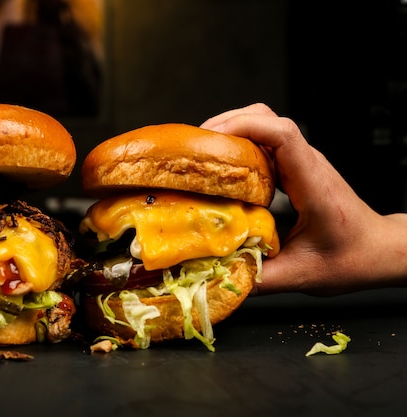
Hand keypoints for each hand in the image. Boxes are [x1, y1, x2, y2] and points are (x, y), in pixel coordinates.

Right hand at [201, 103, 406, 295]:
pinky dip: (238, 145)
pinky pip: (263, 142)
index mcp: (312, 183)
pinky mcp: (294, 169)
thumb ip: (258, 279)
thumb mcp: (301, 276)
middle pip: (266, 117)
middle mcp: (306, 164)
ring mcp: (300, 163)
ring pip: (263, 124)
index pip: (282, 134)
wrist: (377, 251)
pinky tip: (221, 168)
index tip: (212, 139)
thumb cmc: (351, 259)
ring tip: (203, 153)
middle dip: (226, 124)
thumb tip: (216, 276)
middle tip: (196, 147)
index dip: (244, 127)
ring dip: (231, 130)